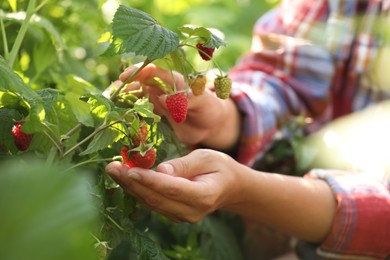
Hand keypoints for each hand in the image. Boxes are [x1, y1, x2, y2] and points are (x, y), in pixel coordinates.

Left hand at [105, 149, 242, 222]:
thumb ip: (184, 165)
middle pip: (156, 198)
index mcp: (203, 196)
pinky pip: (153, 204)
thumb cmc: (219, 167)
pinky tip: (125, 179)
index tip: (129, 170)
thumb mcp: (206, 157)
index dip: (149, 180)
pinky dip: (137, 191)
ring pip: (151, 203)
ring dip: (130, 187)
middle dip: (131, 183)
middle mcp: (191, 211)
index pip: (171, 189)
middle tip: (111, 167)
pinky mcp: (174, 214)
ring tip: (113, 171)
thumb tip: (159, 170)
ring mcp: (182, 216)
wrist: (229, 187)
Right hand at [118, 64, 240, 150]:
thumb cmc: (210, 109)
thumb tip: (163, 98)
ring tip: (110, 104)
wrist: (211, 125)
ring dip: (124, 98)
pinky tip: (120, 116)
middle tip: (109, 93)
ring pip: (137, 95)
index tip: (123, 78)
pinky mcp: (157, 114)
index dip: (137, 72)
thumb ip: (186, 99)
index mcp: (173, 80)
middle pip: (139, 81)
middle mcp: (162, 87)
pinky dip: (131, 112)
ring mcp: (158, 100)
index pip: (151, 70)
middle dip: (124, 85)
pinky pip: (141, 111)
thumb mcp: (203, 103)